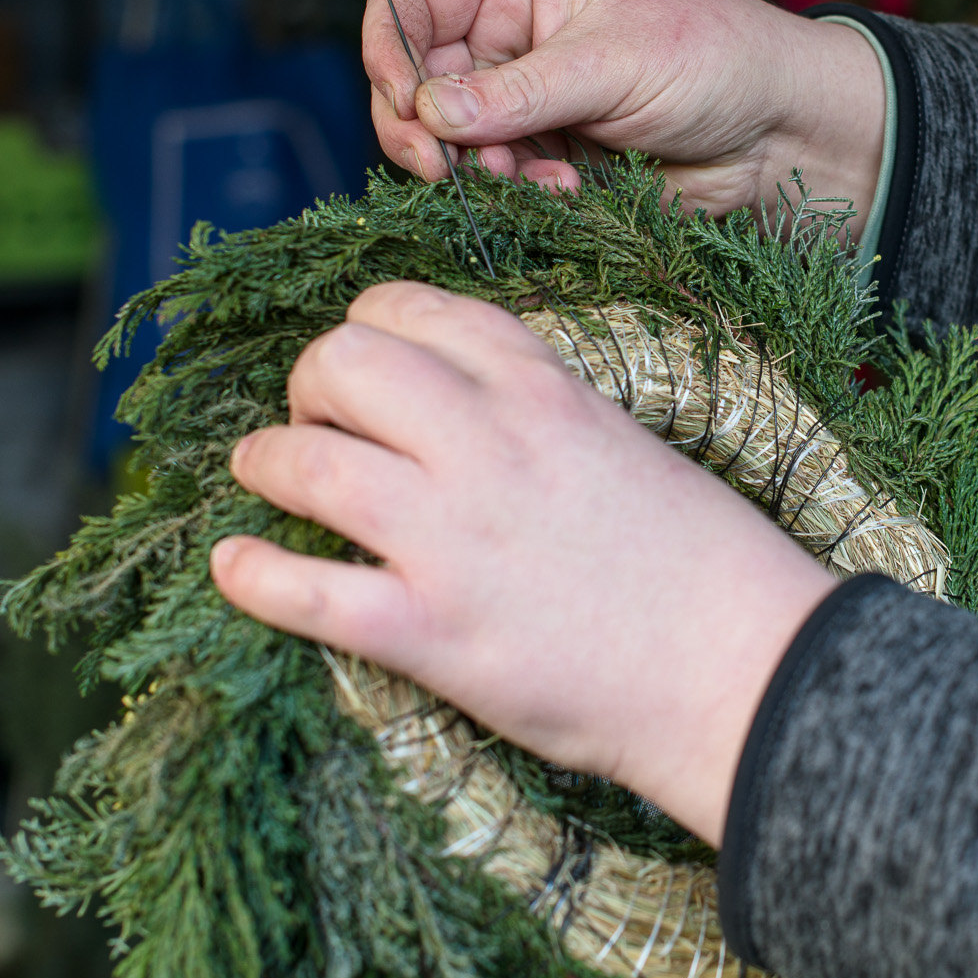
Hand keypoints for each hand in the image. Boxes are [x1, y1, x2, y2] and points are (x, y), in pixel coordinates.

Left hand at [210, 282, 836, 844]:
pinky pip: (305, 591)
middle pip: (343, 361)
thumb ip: (539, 415)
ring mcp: (455, 538)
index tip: (361, 368)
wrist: (744, 669)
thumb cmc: (701, 564)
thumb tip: (459, 413)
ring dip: (264, 462)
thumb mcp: (624, 444)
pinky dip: (252, 575)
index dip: (364, 327)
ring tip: (264, 478)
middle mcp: (490, 444)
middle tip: (315, 427)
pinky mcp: (434, 632)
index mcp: (544, 390)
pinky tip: (234, 568)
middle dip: (307, 385)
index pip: (414, 307)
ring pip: (307, 460)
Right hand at [363, 0, 887, 233]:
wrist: (783, 134)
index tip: (401, 100)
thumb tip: (428, 113)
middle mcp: (510, 37)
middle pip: (414, 80)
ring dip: (480, 169)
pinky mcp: (549, 158)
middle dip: (423, 128)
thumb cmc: (715, 59)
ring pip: (451, 142)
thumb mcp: (613, 61)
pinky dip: (519, 194)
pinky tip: (568, 192)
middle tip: (445, 169)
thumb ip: (519, 92)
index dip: (389, 44)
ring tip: (538, 179)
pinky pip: (499, 182)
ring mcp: (527, 101)